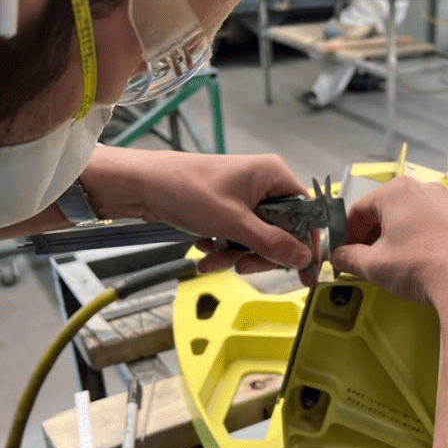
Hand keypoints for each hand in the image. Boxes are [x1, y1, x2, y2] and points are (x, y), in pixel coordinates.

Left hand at [82, 148, 318, 286]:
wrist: (141, 186)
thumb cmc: (184, 188)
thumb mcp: (233, 222)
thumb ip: (271, 243)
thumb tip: (303, 258)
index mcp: (273, 175)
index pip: (306, 214)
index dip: (304, 244)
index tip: (304, 271)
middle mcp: (263, 184)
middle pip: (282, 232)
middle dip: (258, 254)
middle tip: (241, 265)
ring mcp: (245, 197)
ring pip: (258, 239)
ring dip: (236, 254)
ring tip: (212, 257)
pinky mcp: (229, 209)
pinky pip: (239, 237)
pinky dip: (224, 248)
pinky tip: (204, 247)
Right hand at [329, 176, 447, 307]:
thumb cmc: (423, 265)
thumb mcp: (374, 265)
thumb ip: (349, 258)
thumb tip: (339, 257)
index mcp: (396, 191)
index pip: (358, 209)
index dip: (345, 233)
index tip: (341, 250)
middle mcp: (421, 189)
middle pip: (382, 211)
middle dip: (368, 236)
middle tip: (359, 259)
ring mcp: (443, 202)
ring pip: (405, 217)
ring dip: (390, 238)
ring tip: (385, 264)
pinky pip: (425, 224)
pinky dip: (412, 239)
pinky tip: (410, 262)